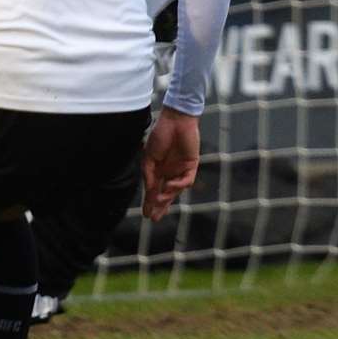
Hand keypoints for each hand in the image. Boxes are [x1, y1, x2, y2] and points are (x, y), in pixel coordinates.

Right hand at [142, 107, 199, 221]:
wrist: (175, 120)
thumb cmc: (160, 135)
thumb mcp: (149, 157)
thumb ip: (149, 174)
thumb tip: (150, 191)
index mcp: (158, 169)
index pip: (154, 190)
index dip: (150, 202)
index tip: (146, 214)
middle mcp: (170, 172)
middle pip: (166, 194)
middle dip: (160, 206)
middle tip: (154, 218)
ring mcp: (181, 170)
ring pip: (176, 190)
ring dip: (167, 197)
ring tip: (159, 203)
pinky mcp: (191, 165)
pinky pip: (187, 180)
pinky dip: (179, 185)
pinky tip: (170, 186)